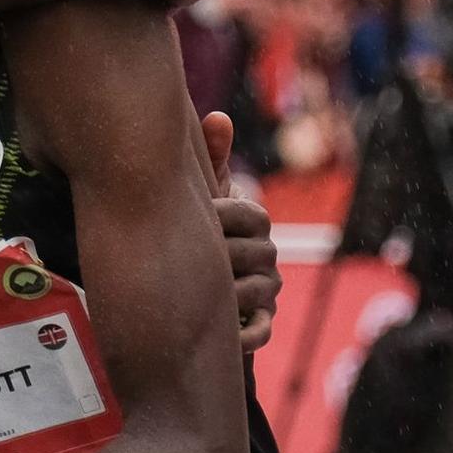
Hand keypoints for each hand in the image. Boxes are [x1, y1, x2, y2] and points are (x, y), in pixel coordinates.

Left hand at [202, 112, 278, 351]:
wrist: (187, 280)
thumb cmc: (194, 227)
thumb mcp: (202, 193)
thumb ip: (211, 157)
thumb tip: (218, 115)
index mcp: (254, 222)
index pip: (251, 215)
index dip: (221, 214)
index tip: (194, 214)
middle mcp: (267, 255)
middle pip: (256, 253)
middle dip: (222, 255)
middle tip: (186, 255)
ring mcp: (266, 289)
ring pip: (258, 290)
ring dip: (229, 292)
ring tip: (194, 291)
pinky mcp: (259, 321)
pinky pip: (262, 330)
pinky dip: (247, 334)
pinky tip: (227, 336)